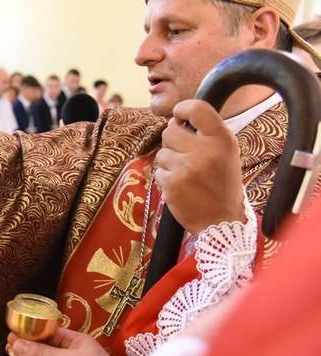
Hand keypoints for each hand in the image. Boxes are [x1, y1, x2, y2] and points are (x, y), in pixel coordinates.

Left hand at [155, 99, 245, 235]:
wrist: (222, 220)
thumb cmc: (222, 184)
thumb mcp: (225, 153)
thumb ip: (203, 134)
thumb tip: (173, 121)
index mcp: (222, 139)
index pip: (198, 108)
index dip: (183, 108)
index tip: (179, 116)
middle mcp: (205, 150)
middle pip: (170, 132)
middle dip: (173, 143)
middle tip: (186, 158)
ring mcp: (187, 167)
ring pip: (162, 153)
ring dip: (169, 163)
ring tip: (187, 176)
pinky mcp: (172, 183)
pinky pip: (158, 171)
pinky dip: (166, 179)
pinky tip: (181, 188)